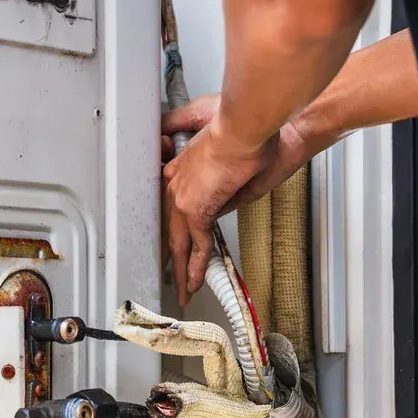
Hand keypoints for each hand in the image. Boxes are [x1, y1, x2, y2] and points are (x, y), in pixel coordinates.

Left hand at [161, 95, 337, 303]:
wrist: (248, 127)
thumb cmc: (246, 133)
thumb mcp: (232, 166)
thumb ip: (223, 191)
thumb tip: (222, 207)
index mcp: (181, 169)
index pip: (172, 208)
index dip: (174, 228)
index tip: (175, 244)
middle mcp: (176, 183)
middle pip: (169, 228)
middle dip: (172, 255)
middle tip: (171, 275)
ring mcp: (183, 196)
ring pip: (178, 242)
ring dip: (183, 269)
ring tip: (184, 290)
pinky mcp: (196, 208)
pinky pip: (197, 245)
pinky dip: (198, 267)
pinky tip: (197, 282)